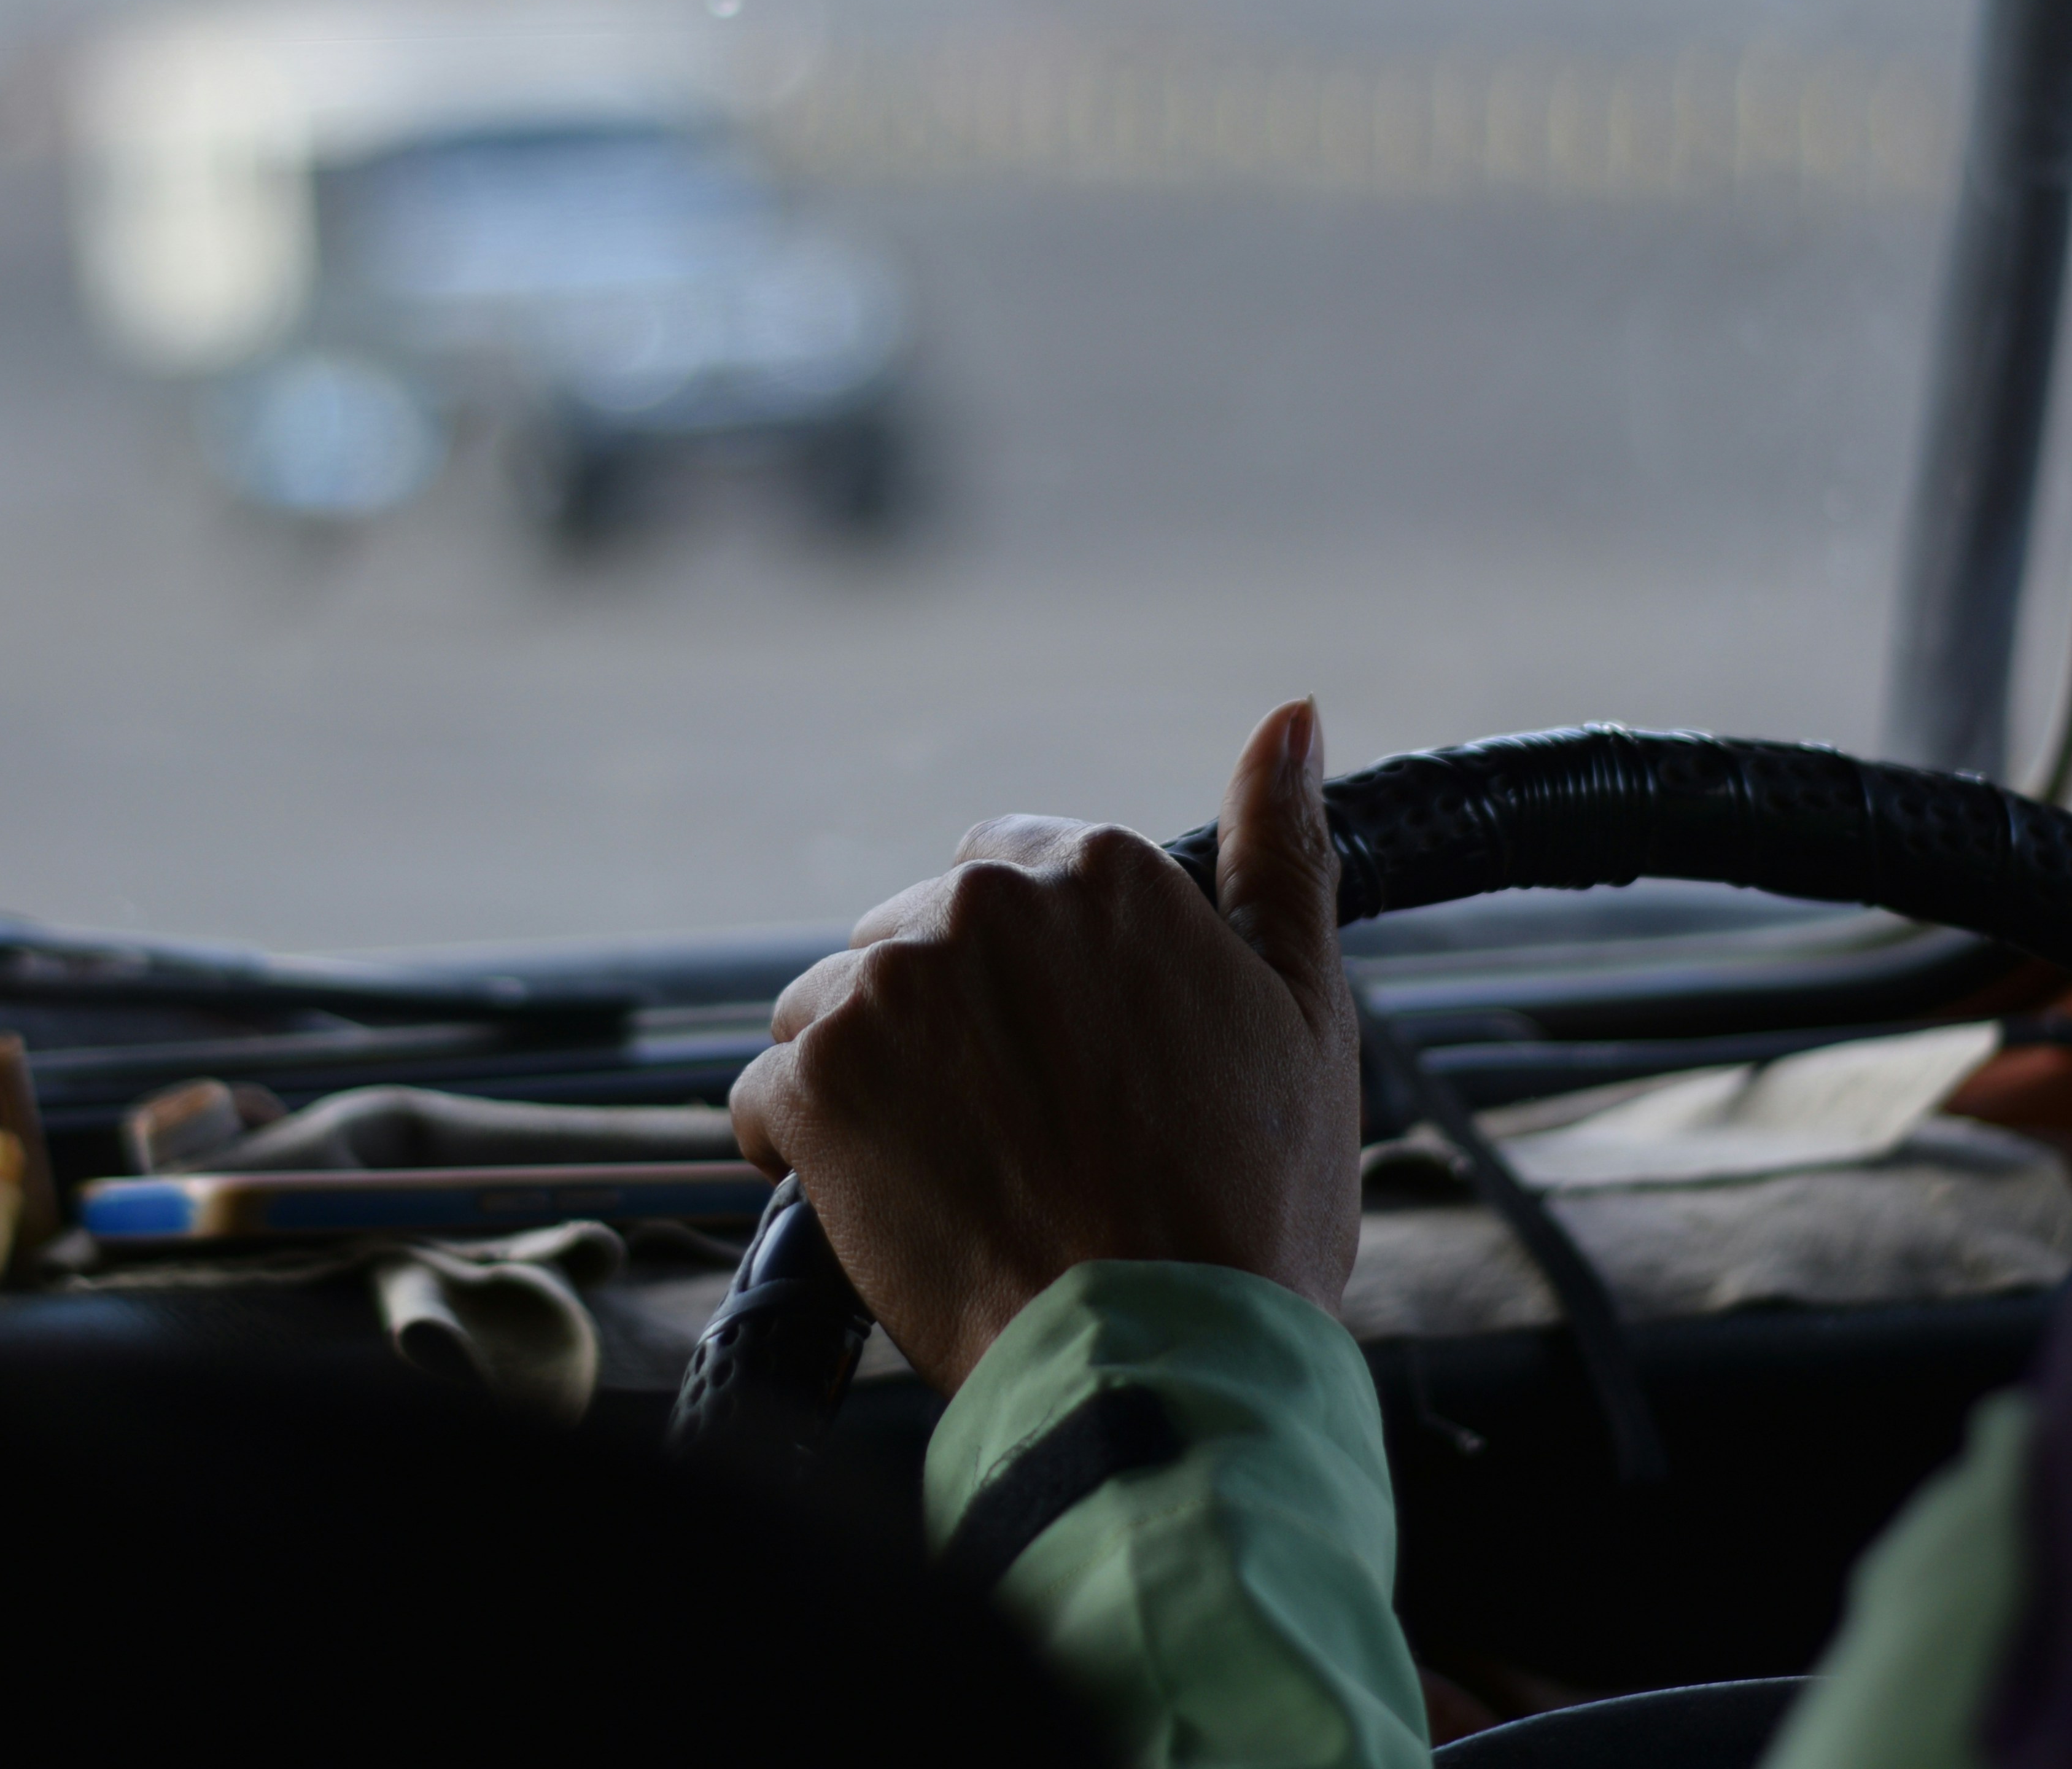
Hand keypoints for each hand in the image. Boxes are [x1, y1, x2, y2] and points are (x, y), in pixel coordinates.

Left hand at [728, 699, 1362, 1392]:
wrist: (1166, 1356)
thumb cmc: (1248, 1201)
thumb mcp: (1303, 1006)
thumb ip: (1281, 848)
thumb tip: (1293, 716)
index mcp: (1097, 872)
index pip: (998, 871)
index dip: (1019, 975)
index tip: (1057, 1057)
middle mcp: (981, 907)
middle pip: (905, 939)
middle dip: (940, 1024)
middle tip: (1017, 1134)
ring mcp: (888, 991)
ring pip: (828, 1012)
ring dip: (867, 1081)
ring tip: (955, 1174)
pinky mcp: (815, 1082)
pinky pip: (768, 1099)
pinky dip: (805, 1152)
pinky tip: (888, 1205)